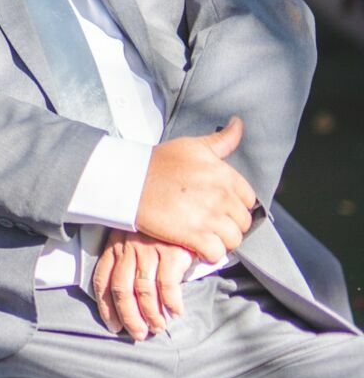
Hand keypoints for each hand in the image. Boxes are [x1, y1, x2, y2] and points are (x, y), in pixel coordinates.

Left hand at [92, 231, 194, 340]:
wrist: (186, 206)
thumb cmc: (160, 229)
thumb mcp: (135, 237)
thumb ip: (128, 260)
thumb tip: (127, 298)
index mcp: (115, 246)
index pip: (103, 279)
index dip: (106, 306)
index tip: (113, 325)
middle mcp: (129, 249)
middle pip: (121, 290)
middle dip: (128, 317)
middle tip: (137, 334)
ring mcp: (150, 250)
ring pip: (144, 291)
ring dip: (151, 315)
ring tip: (158, 327)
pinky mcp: (172, 252)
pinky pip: (168, 285)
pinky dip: (171, 302)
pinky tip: (176, 312)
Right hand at [135, 119, 255, 263]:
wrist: (128, 181)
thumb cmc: (158, 162)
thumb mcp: (192, 146)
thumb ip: (221, 140)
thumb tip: (238, 123)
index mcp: (224, 175)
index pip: (249, 200)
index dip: (236, 206)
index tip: (220, 208)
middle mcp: (221, 196)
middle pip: (242, 223)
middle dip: (229, 226)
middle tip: (211, 224)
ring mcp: (209, 217)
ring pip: (232, 240)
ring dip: (221, 242)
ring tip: (205, 237)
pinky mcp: (193, 235)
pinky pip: (216, 253)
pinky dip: (209, 254)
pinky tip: (197, 247)